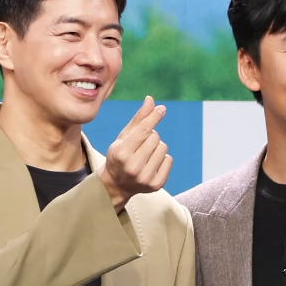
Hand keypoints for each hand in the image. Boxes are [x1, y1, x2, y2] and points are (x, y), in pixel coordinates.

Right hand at [99, 96, 172, 212]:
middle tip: (141, 145)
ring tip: (146, 155)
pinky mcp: (156, 184)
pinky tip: (152, 164)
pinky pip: (169, 160)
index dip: (154, 117)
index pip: (144, 130)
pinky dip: (163, 159)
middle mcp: (134, 166)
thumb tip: (150, 100)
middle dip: (151, 137)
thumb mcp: (123, 137)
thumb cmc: (119, 156)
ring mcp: (145, 177)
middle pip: (155, 137)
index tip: (162, 109)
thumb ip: (138, 119)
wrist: (116, 185)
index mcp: (122, 153)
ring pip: (163, 148)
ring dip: (157, 147)